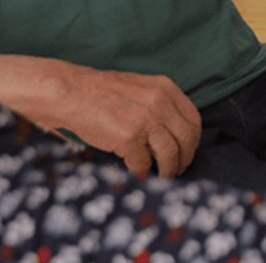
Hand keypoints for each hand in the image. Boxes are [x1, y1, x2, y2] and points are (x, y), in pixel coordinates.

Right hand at [31, 61, 201, 178]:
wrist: (72, 93)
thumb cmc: (102, 94)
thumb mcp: (140, 89)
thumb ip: (160, 106)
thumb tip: (174, 136)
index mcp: (165, 89)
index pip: (193, 120)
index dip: (193, 141)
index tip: (186, 151)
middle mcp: (160, 102)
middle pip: (187, 139)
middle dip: (185, 158)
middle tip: (177, 169)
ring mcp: (146, 119)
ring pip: (171, 154)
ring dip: (169, 170)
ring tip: (163, 176)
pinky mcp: (129, 137)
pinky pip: (143, 162)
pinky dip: (141, 170)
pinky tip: (136, 170)